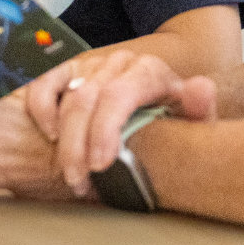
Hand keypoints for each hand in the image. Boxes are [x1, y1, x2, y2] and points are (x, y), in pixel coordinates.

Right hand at [22, 47, 216, 191]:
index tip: (100, 165)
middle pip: (86, 100)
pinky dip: (42, 111)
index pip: (118, 95)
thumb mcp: (193, 118)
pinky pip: (43, 84)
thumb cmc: (173, 117)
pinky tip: (52, 137)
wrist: (160, 100)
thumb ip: (199, 106)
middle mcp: (119, 62)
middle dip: (78, 147)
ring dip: (63, 141)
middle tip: (80, 182)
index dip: (104, 130)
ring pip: (65, 98)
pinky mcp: (67, 70)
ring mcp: (91, 64)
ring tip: (71, 173)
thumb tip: (201, 89)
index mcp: (149, 71)